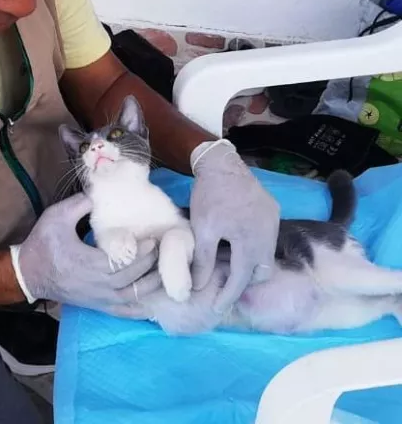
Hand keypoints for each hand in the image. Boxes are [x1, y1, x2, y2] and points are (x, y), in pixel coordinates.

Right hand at [11, 193, 162, 317]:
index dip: (142, 253)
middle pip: (133, 279)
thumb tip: (99, 194)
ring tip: (165, 268)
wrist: (29, 273)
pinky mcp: (99, 305)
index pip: (123, 262)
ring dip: (152, 284)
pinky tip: (155, 299)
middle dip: (151, 264)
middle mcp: (97, 286)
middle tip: (164, 249)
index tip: (153, 240)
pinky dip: (142, 308)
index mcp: (87, 264)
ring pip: (133, 298)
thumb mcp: (57, 216)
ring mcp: (99, 299)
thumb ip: (79, 204)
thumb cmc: (43, 244)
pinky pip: (125, 312)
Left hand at [189, 139, 279, 312]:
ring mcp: (273, 221)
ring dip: (250, 263)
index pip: (241, 280)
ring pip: (266, 254)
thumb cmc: (210, 196)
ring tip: (230, 263)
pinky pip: (267, 237)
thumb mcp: (203, 230)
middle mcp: (268, 235)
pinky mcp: (272, 210)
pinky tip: (238, 242)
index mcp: (251, 243)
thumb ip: (203, 260)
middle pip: (260, 271)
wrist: (221, 163)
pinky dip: (255, 245)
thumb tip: (198, 287)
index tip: (216, 308)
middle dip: (244, 281)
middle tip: (224, 284)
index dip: (228, 296)